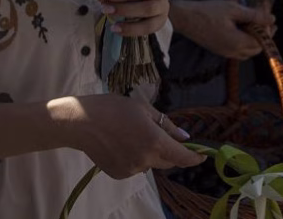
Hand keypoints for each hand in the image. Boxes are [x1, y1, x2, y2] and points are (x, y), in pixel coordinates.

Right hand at [53, 94, 204, 178]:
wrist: (81, 122)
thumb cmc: (113, 108)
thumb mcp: (144, 109)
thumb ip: (166, 125)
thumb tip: (184, 138)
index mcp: (155, 141)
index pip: (183, 157)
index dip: (195, 157)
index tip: (201, 155)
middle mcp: (146, 160)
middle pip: (168, 161)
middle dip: (169, 151)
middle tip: (157, 134)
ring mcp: (132, 169)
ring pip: (150, 164)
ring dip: (150, 153)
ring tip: (131, 135)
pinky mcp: (120, 174)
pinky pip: (135, 167)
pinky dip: (135, 158)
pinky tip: (120, 145)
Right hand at [169, 0, 273, 60]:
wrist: (185, 18)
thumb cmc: (208, 11)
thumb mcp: (233, 9)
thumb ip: (254, 15)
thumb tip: (272, 19)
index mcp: (238, 42)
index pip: (261, 43)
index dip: (268, 33)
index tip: (272, 21)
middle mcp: (232, 51)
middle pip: (255, 50)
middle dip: (263, 39)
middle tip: (267, 25)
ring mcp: (224, 52)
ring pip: (246, 53)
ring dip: (254, 43)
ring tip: (256, 29)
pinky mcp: (218, 50)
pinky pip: (237, 52)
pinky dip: (244, 45)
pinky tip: (242, 33)